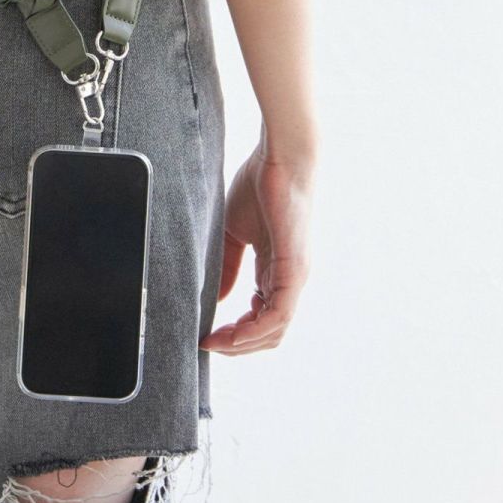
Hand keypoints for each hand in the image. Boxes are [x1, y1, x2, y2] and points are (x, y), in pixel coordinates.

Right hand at [198, 141, 314, 354]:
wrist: (281, 157)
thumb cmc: (260, 184)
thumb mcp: (236, 233)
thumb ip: (229, 265)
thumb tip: (220, 299)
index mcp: (277, 270)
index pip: (261, 317)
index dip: (235, 332)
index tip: (207, 334)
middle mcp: (291, 279)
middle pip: (270, 333)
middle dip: (238, 345)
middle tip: (208, 343)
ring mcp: (296, 277)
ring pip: (275, 330)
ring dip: (243, 343)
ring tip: (215, 341)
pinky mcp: (295, 270)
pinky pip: (278, 314)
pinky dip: (254, 330)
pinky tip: (230, 333)